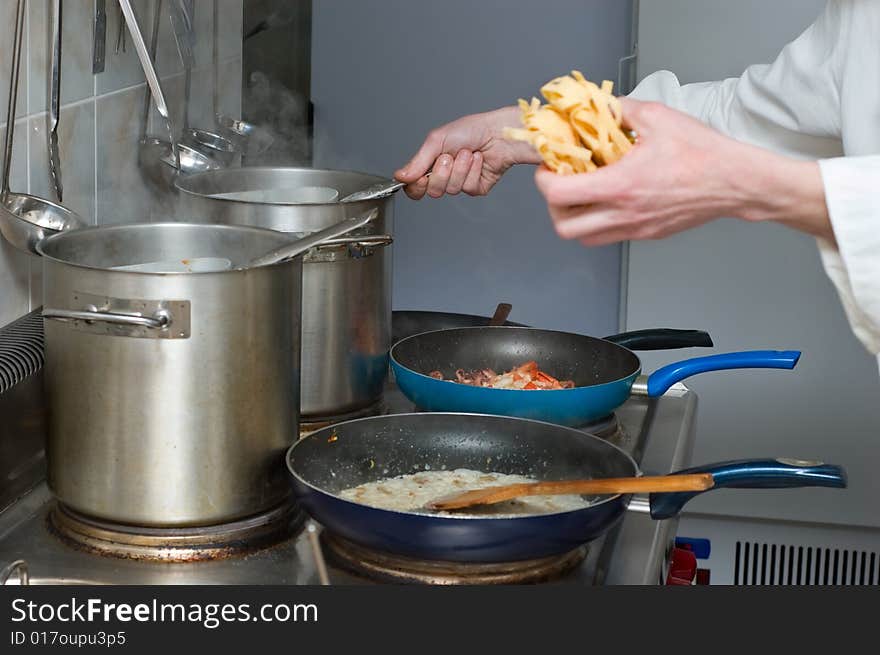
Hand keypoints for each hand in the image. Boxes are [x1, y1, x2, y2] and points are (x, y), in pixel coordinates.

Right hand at [394, 106, 541, 198]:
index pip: (415, 187)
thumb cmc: (470, 130)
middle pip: (433, 191)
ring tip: (468, 153)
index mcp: (432, 164)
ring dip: (460, 168)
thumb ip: (418, 161)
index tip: (420, 177)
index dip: (416, 186)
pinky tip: (478, 160)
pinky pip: (468, 188)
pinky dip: (473, 171)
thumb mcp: (437, 141)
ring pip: (451, 190)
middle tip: (450, 156)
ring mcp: (461, 183)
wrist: (497, 133)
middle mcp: (445, 176)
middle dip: (442, 172)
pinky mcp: (477, 188)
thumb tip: (399, 176)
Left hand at [534, 97, 832, 245]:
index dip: (544, 180)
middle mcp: (623, 213)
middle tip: (560, 184)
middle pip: (564, 228)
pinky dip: (597, 222)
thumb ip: (620, 110)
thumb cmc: (701, 150)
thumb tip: (598, 106)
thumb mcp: (657, 117)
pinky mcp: (646, 235)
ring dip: (573, 218)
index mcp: (620, 185)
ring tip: (582, 194)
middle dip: (553, 206)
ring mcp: (634, 229)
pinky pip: (608, 236)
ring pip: (584, 238)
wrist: (735, 182)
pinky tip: (608, 199)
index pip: (558, 195)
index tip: (550, 166)